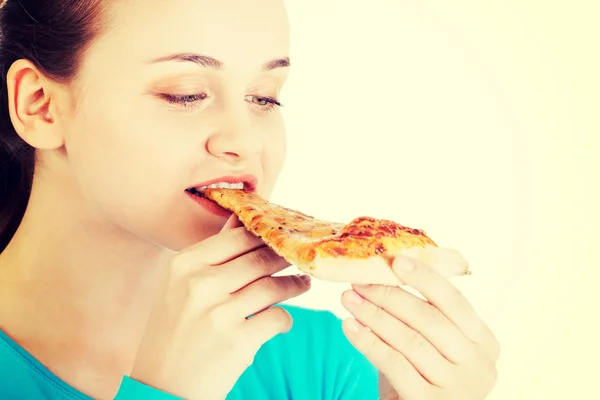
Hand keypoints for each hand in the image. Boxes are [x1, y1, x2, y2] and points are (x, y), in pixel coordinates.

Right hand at [130, 215, 310, 399]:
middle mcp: (200, 284)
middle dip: (286, 257)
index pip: (240, 235)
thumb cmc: (174, 332)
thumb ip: (213, 254)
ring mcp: (220, 313)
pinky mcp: (238, 341)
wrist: (162, 387)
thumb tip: (240, 218)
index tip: (283, 236)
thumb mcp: (181, 286)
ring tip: (302, 283)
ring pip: (274, 285)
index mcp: (186, 263)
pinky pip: (278, 317)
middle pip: (261, 257)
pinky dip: (285, 319)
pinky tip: (281, 321)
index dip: (268, 234)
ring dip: (294, 285)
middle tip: (301, 257)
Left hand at [340, 256, 499, 399]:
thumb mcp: (435, 348)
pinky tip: (349, 327)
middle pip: (429, 319)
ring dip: (374, 315)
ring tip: (349, 299)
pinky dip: (368, 342)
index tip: (396, 261)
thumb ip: (423, 318)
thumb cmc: (425, 379)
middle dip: (390, 296)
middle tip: (360, 282)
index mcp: (485, 343)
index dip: (425, 278)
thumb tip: (387, 273)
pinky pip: (393, 364)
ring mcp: (456, 387)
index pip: (454, 301)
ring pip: (409, 340)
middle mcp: (478, 366)